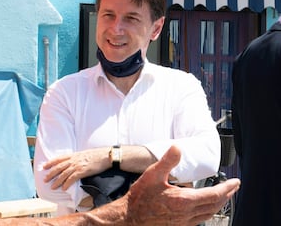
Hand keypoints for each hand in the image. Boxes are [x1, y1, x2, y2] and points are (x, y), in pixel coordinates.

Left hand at [42, 148, 109, 189]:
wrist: (105, 156)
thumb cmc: (96, 155)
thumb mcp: (84, 154)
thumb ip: (76, 157)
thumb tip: (72, 162)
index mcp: (73, 155)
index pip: (59, 158)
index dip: (50, 162)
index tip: (44, 166)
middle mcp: (73, 160)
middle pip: (59, 167)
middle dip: (51, 174)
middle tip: (45, 180)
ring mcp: (77, 165)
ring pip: (63, 174)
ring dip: (57, 181)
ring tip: (52, 187)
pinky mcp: (82, 171)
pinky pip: (72, 178)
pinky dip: (67, 184)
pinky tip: (64, 188)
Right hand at [108, 145, 239, 225]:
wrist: (130, 218)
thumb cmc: (140, 198)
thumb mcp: (153, 174)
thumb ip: (167, 161)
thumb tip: (178, 148)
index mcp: (184, 201)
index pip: (214, 194)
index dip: (227, 188)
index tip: (235, 182)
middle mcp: (187, 214)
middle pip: (215, 205)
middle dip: (226, 195)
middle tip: (233, 187)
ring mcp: (184, 221)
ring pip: (209, 214)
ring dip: (218, 204)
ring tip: (222, 197)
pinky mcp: (179, 225)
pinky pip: (200, 219)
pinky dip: (207, 211)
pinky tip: (203, 208)